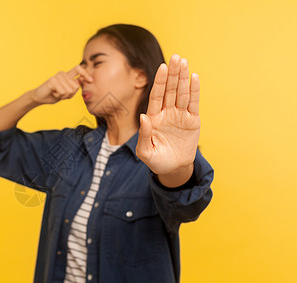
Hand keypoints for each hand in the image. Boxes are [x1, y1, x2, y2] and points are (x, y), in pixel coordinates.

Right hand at [31, 64, 92, 104]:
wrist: (40, 98)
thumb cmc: (53, 95)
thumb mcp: (66, 93)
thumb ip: (73, 87)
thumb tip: (80, 80)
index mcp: (67, 75)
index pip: (78, 69)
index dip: (85, 73)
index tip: (91, 81)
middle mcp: (62, 74)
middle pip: (75, 86)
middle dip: (70, 95)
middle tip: (61, 94)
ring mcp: (57, 76)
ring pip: (69, 90)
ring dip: (63, 96)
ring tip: (56, 93)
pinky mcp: (52, 80)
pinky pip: (62, 91)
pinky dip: (58, 95)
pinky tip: (53, 93)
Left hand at [135, 54, 199, 174]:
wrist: (173, 169)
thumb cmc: (156, 161)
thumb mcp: (145, 152)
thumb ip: (143, 135)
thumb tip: (144, 117)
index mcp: (153, 118)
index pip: (156, 96)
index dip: (160, 82)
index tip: (162, 67)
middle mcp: (166, 113)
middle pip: (170, 90)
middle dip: (172, 74)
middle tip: (175, 57)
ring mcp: (180, 116)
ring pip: (182, 93)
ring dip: (183, 78)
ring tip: (184, 62)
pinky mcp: (192, 121)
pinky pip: (193, 103)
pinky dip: (194, 91)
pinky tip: (194, 77)